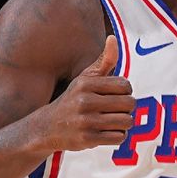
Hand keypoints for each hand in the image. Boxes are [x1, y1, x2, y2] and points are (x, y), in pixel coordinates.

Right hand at [41, 35, 134, 151]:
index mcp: (86, 83)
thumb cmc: (73, 99)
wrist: (46, 127)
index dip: (126, 91)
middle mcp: (85, 101)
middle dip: (127, 108)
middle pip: (129, 104)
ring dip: (124, 123)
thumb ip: (104, 61)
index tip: (117, 95)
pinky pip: (119, 137)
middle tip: (118, 109)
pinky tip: (108, 132)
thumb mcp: (84, 78)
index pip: (125, 85)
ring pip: (126, 121)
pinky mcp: (87, 139)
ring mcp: (86, 121)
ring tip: (113, 120)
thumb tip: (113, 38)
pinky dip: (118, 135)